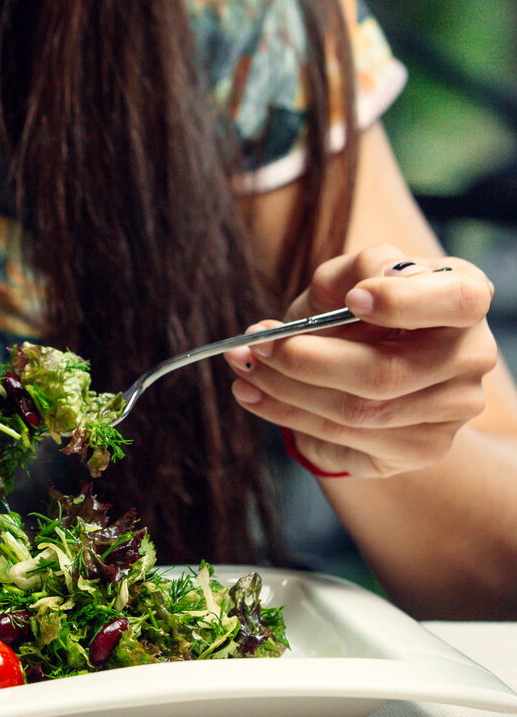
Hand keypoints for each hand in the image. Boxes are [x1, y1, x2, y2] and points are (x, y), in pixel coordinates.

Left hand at [224, 244, 496, 478]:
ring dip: (284, 388)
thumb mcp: (344, 280)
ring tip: (245, 364)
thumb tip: (366, 280)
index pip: (459, 299)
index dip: (406, 302)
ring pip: (358, 410)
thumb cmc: (352, 313)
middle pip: (387, 371)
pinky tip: (254, 394)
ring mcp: (452, 408)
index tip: (352, 299)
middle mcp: (471, 354)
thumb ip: (353, 270)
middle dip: (306, 358)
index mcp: (462, 294)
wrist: (353, 370)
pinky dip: (287, 412)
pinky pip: (345, 435)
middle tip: (258, 343)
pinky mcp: (422, 447)